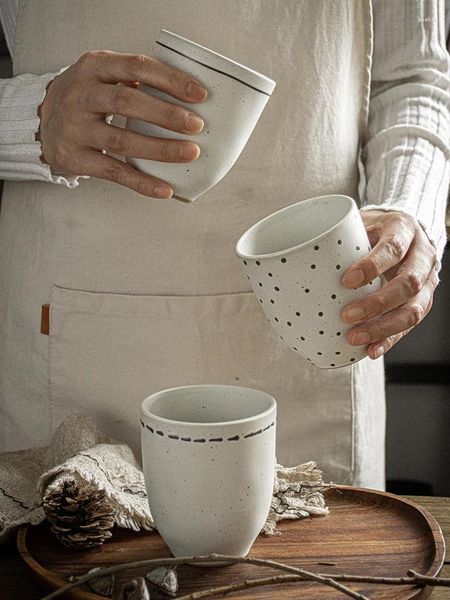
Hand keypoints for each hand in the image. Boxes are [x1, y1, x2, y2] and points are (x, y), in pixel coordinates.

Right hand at [37, 50, 207, 197]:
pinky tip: (165, 189)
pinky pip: (113, 172)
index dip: (170, 79)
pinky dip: (141, 182)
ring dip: (160, 148)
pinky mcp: (74, 157)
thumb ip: (136, 79)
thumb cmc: (87, 97)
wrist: (41, 122)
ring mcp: (75, 128)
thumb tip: (190, 97)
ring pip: (122, 140)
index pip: (136, 66)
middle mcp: (81, 94)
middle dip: (166, 114)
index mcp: (94, 66)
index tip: (200, 94)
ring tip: (190, 153)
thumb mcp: (103, 76)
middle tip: (197, 125)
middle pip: (127, 102)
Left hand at [340, 209, 437, 358]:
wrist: (403, 230)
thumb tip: (291, 258)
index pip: (394, 248)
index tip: (346, 281)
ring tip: (355, 336)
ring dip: (383, 327)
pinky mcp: (423, 302)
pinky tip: (372, 350)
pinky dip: (389, 339)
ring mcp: (426, 281)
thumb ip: (336, 238)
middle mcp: (422, 255)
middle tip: (347, 315)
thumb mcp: (359, 222)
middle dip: (377, 303)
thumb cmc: (374, 229)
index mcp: (404, 229)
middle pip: (408, 283)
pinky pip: (410, 325)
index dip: (372, 266)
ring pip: (414, 309)